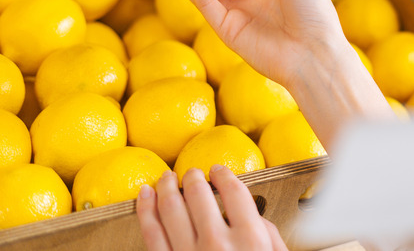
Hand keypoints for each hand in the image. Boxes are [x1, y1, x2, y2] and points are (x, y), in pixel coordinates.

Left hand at [136, 165, 287, 250]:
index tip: (219, 170)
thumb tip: (254, 216)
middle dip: (194, 178)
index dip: (225, 175)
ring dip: (167, 187)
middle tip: (191, 173)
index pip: (235, 192)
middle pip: (199, 195)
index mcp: (250, 239)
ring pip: (171, 209)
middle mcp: (218, 244)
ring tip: (167, 178)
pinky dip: (144, 210)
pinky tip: (144, 196)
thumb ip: (269, 237)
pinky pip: (150, 234)